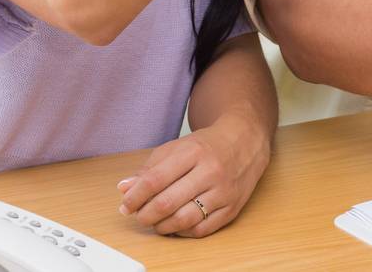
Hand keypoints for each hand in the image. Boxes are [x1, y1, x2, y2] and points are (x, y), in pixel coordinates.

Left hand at [116, 114, 270, 237]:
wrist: (246, 141)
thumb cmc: (207, 145)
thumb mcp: (177, 148)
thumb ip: (150, 168)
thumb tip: (125, 189)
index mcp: (193, 152)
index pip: (155, 180)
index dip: (135, 197)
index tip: (126, 205)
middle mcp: (210, 171)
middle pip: (167, 202)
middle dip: (145, 215)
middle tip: (139, 215)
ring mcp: (223, 191)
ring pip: (184, 220)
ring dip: (162, 226)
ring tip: (156, 222)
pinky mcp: (232, 207)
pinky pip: (202, 229)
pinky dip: (184, 231)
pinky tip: (177, 224)